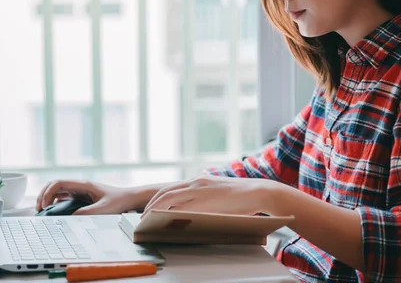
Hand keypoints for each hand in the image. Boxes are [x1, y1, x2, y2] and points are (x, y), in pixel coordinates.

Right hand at [35, 180, 138, 214]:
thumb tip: (69, 217)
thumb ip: (87, 213)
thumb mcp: (103, 209)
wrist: (129, 198)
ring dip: (48, 198)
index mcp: (83, 184)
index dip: (48, 193)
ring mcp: (80, 191)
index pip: (59, 183)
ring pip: (58, 191)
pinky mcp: (81, 197)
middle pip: (54, 185)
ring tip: (42, 210)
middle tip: (38, 209)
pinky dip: (55, 202)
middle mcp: (80, 185)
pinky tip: (53, 211)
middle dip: (43, 194)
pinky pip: (64, 197)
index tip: (44, 206)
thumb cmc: (119, 201)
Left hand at [143, 175, 275, 216]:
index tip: (150, 207)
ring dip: (156, 208)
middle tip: (142, 215)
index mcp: (199, 180)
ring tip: (147, 219)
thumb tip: (194, 210)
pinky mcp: (205, 199)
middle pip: (166, 192)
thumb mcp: (219, 192)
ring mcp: (200, 189)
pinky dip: (170, 212)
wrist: (258, 192)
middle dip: (152, 204)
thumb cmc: (242, 197)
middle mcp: (196, 182)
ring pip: (170, 198)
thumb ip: (206, 197)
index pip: (173, 188)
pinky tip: (163, 219)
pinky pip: (182, 206)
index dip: (159, 198)